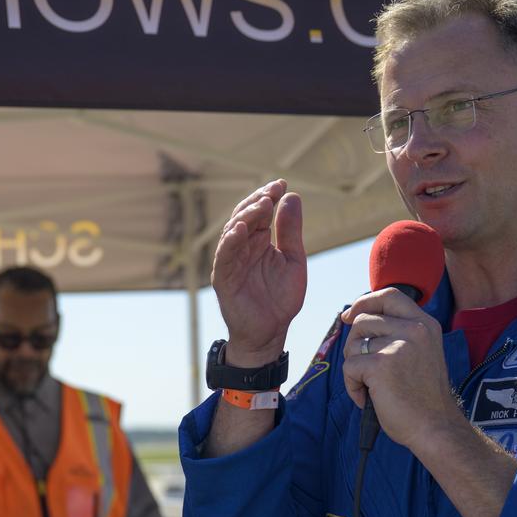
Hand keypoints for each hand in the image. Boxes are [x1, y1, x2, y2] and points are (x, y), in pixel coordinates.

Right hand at [211, 180, 306, 365]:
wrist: (270, 332)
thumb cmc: (281, 299)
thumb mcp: (294, 260)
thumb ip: (291, 231)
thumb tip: (292, 197)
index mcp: (259, 241)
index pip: (261, 212)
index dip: (269, 196)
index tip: (281, 184)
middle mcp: (243, 247)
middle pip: (245, 216)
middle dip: (258, 202)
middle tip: (272, 191)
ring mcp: (231, 261)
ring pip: (232, 232)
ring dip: (245, 217)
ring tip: (261, 205)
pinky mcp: (223, 278)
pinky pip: (224, 257)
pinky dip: (230, 242)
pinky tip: (239, 229)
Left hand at [340, 288, 462, 451]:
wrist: (435, 428)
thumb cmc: (423, 398)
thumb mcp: (419, 353)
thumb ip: (398, 334)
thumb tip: (354, 317)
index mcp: (425, 324)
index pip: (390, 295)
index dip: (365, 301)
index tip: (350, 315)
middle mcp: (415, 329)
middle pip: (364, 319)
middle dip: (354, 344)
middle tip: (364, 368)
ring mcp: (398, 345)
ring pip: (353, 344)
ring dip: (354, 367)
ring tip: (372, 386)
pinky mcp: (381, 364)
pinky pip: (350, 367)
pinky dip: (352, 386)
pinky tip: (368, 398)